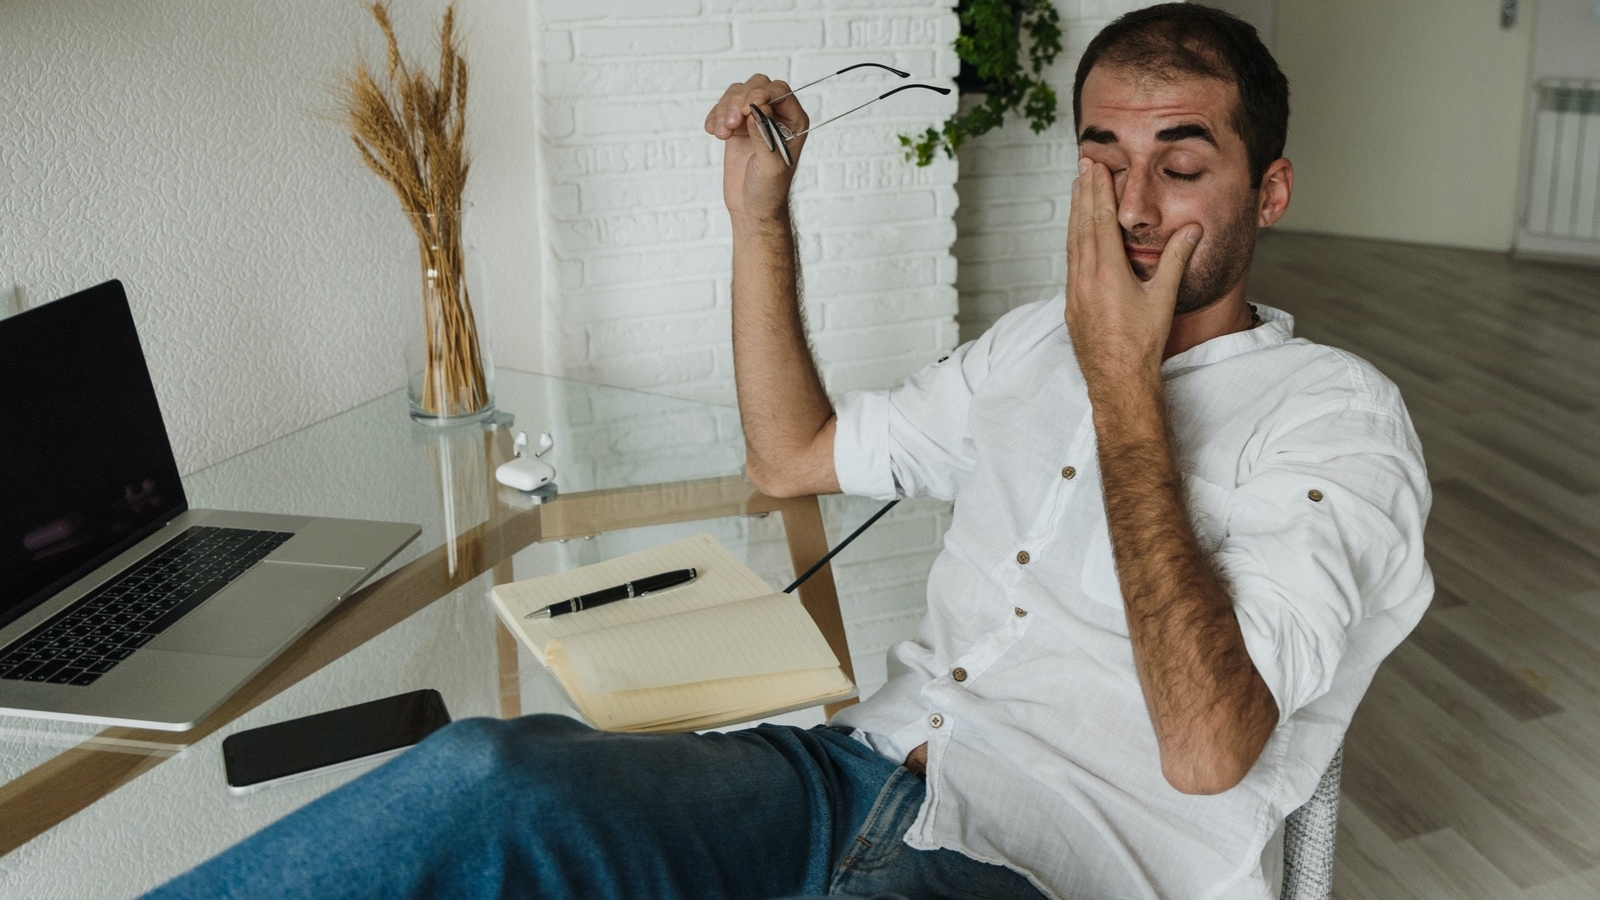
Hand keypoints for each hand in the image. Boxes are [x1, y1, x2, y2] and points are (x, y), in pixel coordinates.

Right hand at [705, 75, 809, 225]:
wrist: (752, 207)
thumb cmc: (769, 190)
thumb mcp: (771, 166)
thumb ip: (764, 136)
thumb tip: (756, 110)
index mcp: (794, 121)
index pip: (779, 91)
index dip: (762, 93)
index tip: (746, 108)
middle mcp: (776, 115)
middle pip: (757, 85)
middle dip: (739, 100)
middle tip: (732, 123)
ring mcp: (754, 118)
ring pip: (737, 93)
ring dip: (724, 109)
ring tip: (722, 134)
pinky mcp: (737, 126)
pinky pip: (723, 107)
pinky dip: (715, 116)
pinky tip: (715, 133)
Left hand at [1065, 159, 1200, 396]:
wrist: (1117, 379)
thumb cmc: (1142, 343)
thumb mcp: (1163, 298)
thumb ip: (1176, 260)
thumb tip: (1192, 229)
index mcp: (1107, 273)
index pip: (1100, 221)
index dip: (1098, 191)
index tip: (1096, 167)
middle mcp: (1085, 279)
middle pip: (1081, 225)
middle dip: (1084, 193)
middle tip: (1083, 165)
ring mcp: (1074, 291)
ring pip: (1072, 243)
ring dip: (1075, 213)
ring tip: (1077, 189)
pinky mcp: (1071, 303)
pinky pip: (1070, 262)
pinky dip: (1073, 239)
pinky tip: (1076, 233)